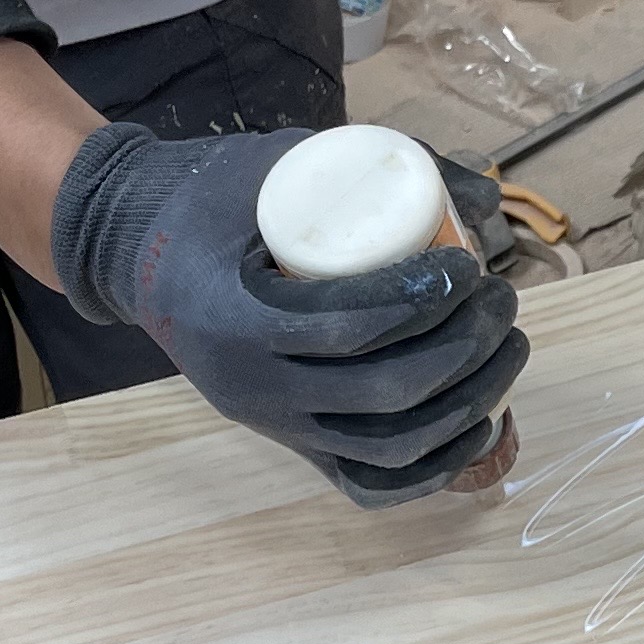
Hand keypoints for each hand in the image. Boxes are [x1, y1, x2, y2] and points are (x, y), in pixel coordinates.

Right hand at [50, 123, 526, 505]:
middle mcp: (251, 386)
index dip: (426, 301)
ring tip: (506, 347)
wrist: (136, 253)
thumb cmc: (210, 199)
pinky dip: (433, 468)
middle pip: (384, 390)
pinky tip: (480, 425)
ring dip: (468, 402)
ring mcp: (273, 425)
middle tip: (500, 301)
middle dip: (464, 349)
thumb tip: (482, 196)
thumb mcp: (278, 160)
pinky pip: (369, 483)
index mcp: (235, 316)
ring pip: (389, 443)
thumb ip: (373, 163)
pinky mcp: (290, 445)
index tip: (470, 265)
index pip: (350, 325)